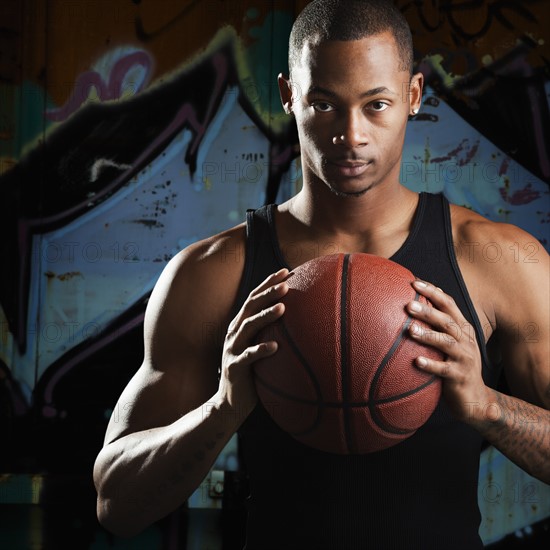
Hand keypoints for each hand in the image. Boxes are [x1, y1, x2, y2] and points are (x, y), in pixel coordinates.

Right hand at [217, 268, 289, 416]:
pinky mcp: (234, 367)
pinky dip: (260, 350)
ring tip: (282, 308)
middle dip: (267, 293)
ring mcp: (232, 349)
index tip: (287, 271)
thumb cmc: (253, 374)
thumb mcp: (262, 350)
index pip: (254, 298)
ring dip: (265, 316)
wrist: (230, 403)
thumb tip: (305, 322)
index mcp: (241, 325)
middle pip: (250, 306)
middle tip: (286, 284)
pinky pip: (248, 357)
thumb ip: (275, 334)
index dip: (268, 283)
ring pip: (248, 327)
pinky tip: (275, 347)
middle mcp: (234, 333)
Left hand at [406, 280, 492, 422]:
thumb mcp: (450, 342)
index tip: (414, 283)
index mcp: (462, 328)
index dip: (433, 292)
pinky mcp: (460, 376)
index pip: (448, 304)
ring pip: (446, 343)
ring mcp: (464, 358)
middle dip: (428, 311)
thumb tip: (418, 300)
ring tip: (410, 330)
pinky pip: (444, 369)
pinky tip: (416, 361)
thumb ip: (439, 324)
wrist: (476, 398)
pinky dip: (431, 365)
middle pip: (446, 321)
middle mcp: (465, 340)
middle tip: (408, 305)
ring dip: (428, 335)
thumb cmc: (455, 365)